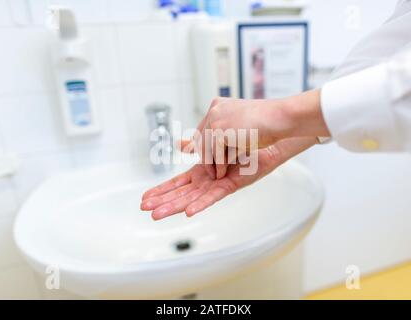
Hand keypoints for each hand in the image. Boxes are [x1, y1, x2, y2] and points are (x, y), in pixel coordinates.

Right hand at [140, 137, 316, 219]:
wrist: (266, 137)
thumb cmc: (245, 141)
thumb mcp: (214, 141)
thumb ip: (196, 145)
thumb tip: (180, 144)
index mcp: (202, 171)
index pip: (177, 183)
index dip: (160, 190)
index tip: (143, 198)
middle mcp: (208, 180)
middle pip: (180, 193)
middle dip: (162, 201)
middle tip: (144, 209)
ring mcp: (219, 184)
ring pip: (193, 198)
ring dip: (175, 206)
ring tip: (157, 214)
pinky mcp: (231, 185)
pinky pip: (214, 196)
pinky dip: (201, 204)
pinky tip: (189, 211)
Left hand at [193, 89, 329, 178]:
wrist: (279, 117)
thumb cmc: (266, 122)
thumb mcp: (240, 124)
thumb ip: (225, 131)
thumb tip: (210, 143)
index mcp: (218, 105)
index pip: (203, 128)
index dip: (202, 144)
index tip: (200, 158)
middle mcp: (214, 110)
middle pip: (200, 138)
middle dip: (205, 157)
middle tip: (211, 171)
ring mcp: (215, 119)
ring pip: (205, 148)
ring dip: (211, 164)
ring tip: (217, 175)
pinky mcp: (219, 130)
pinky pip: (214, 153)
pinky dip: (218, 165)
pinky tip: (223, 173)